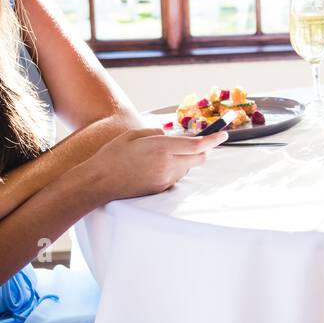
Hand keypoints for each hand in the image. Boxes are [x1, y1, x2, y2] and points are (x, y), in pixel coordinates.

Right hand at [80, 126, 226, 203]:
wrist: (99, 182)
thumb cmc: (113, 155)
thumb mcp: (134, 135)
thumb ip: (156, 133)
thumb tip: (169, 136)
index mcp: (162, 148)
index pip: (197, 144)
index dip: (214, 139)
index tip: (224, 134)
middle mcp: (168, 165)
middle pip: (199, 158)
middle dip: (201, 149)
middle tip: (190, 142)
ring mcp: (165, 180)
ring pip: (187, 167)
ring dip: (183, 159)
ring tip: (157, 156)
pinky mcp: (161, 189)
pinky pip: (176, 176)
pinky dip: (173, 169)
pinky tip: (153, 167)